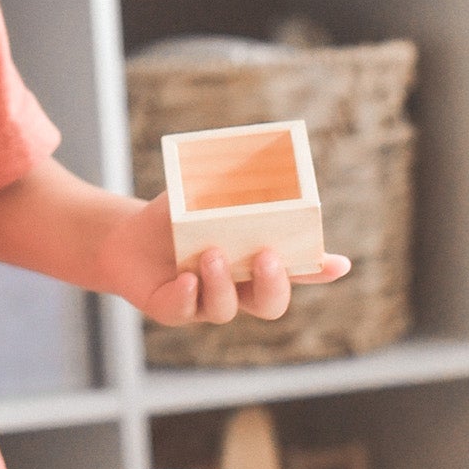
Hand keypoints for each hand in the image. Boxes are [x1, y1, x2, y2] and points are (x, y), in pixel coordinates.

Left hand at [98, 193, 350, 326]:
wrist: (129, 237)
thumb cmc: (178, 217)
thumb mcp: (204, 195)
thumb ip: (232, 187)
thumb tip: (258, 157)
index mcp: (255, 263)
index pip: (296, 270)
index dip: (318, 270)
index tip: (339, 263)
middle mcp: (237, 289)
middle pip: (270, 304)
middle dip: (274, 285)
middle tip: (266, 256)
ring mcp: (205, 303)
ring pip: (227, 309)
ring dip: (223, 283)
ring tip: (211, 253)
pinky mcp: (171, 309)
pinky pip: (184, 311)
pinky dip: (188, 296)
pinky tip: (186, 278)